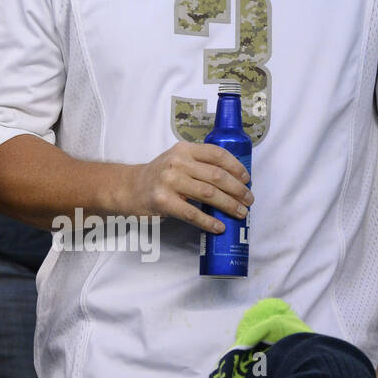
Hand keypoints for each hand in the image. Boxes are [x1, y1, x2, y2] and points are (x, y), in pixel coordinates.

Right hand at [112, 141, 251, 232]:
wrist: (129, 187)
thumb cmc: (159, 175)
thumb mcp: (177, 160)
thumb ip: (200, 164)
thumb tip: (234, 181)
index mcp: (183, 150)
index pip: (217, 154)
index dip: (236, 167)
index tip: (247, 179)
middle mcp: (177, 162)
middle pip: (217, 176)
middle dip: (238, 190)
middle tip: (248, 200)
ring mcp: (169, 181)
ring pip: (209, 194)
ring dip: (229, 205)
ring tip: (240, 213)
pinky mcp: (163, 201)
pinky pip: (192, 214)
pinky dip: (209, 222)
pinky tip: (219, 227)